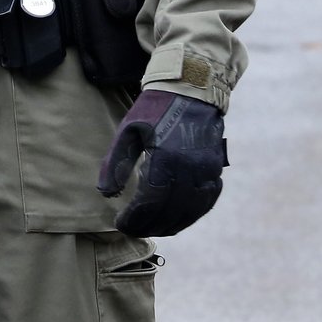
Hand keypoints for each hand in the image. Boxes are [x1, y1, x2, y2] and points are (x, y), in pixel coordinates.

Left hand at [98, 90, 227, 236]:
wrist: (191, 91)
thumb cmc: (154, 109)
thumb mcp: (128, 130)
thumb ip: (116, 163)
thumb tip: (105, 194)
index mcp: (166, 157)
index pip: (149, 201)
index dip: (134, 218)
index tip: (119, 223)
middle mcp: (190, 168)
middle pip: (170, 212)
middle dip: (149, 226)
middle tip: (131, 230)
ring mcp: (207, 171)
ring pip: (190, 212)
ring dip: (170, 225)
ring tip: (150, 228)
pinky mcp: (215, 170)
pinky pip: (206, 202)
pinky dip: (190, 215)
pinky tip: (175, 219)